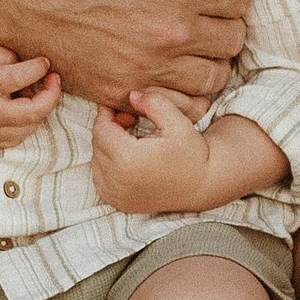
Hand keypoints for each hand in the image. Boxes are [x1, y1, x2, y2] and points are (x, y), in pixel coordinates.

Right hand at [0, 0, 248, 107]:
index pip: (240, 1)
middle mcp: (169, 34)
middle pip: (233, 43)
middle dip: (226, 27)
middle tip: (209, 19)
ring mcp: (144, 69)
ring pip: (211, 81)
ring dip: (208, 63)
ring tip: (192, 48)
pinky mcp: (118, 92)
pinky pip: (173, 106)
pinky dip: (179, 94)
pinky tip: (166, 73)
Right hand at [0, 35, 62, 148]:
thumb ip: (0, 53)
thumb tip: (26, 64)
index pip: (19, 79)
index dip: (38, 68)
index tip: (44, 61)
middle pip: (31, 113)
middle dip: (51, 96)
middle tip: (53, 79)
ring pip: (28, 128)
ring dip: (38, 110)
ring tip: (29, 93)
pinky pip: (18, 138)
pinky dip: (26, 124)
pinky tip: (19, 108)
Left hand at [89, 84, 217, 214]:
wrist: (202, 185)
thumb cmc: (191, 152)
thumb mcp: (177, 122)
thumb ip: (153, 103)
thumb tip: (131, 96)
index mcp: (128, 158)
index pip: (101, 129)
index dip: (108, 114)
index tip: (122, 108)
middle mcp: (117, 180)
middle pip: (97, 145)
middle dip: (109, 129)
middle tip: (130, 121)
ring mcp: (117, 195)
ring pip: (97, 162)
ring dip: (107, 148)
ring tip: (130, 140)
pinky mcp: (119, 203)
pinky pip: (101, 179)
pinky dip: (108, 167)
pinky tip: (127, 159)